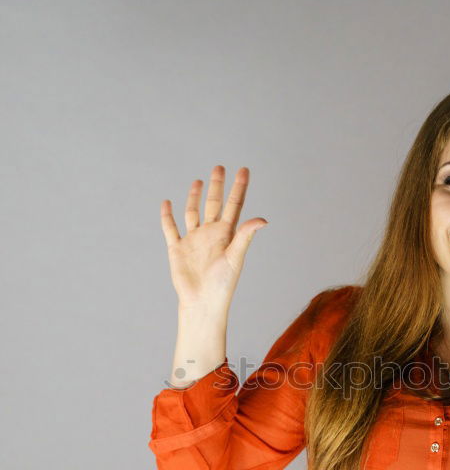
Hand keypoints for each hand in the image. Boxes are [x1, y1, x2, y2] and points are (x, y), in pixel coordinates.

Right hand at [160, 165, 267, 311]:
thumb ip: (245, 236)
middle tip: (219, 167)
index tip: (243, 169)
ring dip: (195, 197)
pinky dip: (167, 216)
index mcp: (226, 234)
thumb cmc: (222, 284)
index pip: (234, 205)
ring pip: (193, 212)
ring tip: (198, 181)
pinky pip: (171, 228)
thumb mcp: (235, 257)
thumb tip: (262, 220)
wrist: (202, 302)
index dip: (239, 187)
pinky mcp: (177, 248)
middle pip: (214, 204)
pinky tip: (167, 203)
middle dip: (217, 186)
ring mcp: (193, 240)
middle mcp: (210, 234)